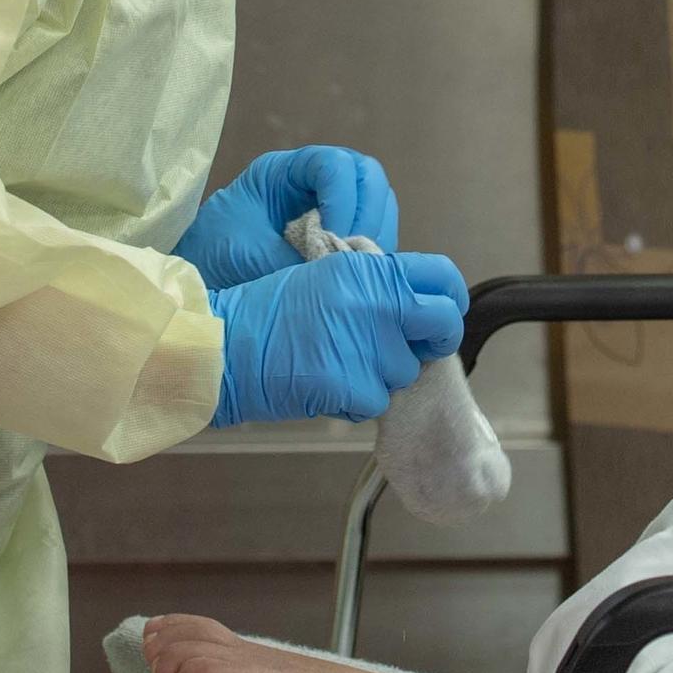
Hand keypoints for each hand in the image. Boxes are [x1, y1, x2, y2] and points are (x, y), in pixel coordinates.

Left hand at [174, 145, 400, 292]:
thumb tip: (341, 271)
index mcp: (283, 171)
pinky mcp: (340, 235)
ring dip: (375, 236)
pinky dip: (371, 254)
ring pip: (377, 205)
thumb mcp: (250, 255)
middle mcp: (312, 183)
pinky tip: (358, 276)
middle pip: (366, 178)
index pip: (333, 164)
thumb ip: (296, 260)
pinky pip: (373, 234)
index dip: (343, 198)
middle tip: (354, 255)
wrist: (199, 279)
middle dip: (367, 216)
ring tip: (359, 270)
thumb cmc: (213, 256)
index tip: (333, 237)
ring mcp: (330, 207)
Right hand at [209, 248, 466, 428]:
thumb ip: (373, 283)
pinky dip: (356, 401)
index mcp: (368, 270)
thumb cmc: (269, 310)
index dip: (448, 297)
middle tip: (411, 345)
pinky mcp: (355, 389)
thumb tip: (415, 301)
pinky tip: (325, 385)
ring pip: (405, 371)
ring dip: (382, 373)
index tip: (439, 310)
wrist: (224, 346)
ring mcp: (368, 349)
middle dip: (435, 339)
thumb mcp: (325, 276)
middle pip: (443, 325)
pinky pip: (375, 402)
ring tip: (339, 362)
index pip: (441, 276)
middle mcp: (375, 305)